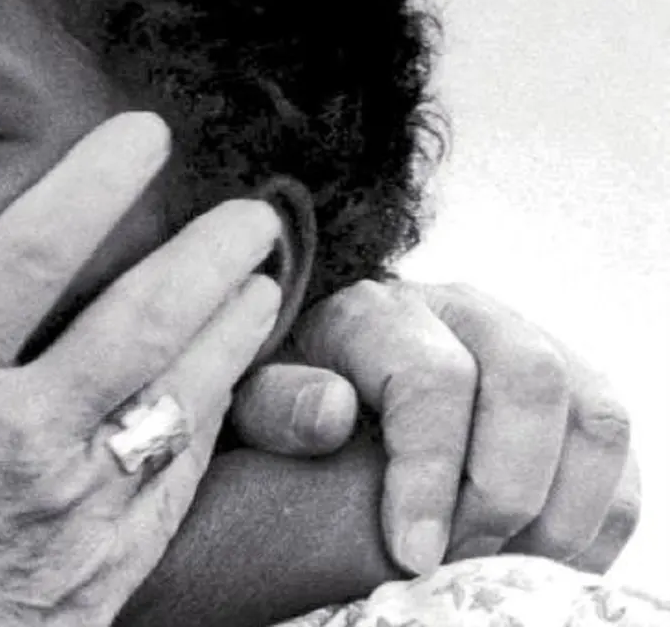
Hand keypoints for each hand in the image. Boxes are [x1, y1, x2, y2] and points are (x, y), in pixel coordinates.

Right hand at [0, 113, 285, 626]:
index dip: (92, 179)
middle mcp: (12, 442)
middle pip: (139, 319)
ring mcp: (69, 513)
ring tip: (262, 281)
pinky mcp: (102, 577)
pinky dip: (211, 428)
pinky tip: (221, 398)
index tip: (141, 133)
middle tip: (247, 212)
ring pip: (181, 399)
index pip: (26, 256)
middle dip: (207, 254)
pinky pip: (178, 485)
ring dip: (231, 333)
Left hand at [228, 279, 639, 574]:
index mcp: (380, 311)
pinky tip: (540, 560)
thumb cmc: (286, 402)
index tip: (410, 553)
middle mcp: (468, 311)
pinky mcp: (576, 391)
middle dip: (504, 490)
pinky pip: (622, 455)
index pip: (433, 377)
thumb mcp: (252, 399)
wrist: (322, 384)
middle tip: (460, 561)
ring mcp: (533, 344)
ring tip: (499, 564)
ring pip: (595, 414)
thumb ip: (276, 403)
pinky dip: (598, 519)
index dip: (430, 474)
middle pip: (532, 379)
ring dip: (561, 509)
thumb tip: (331, 411)